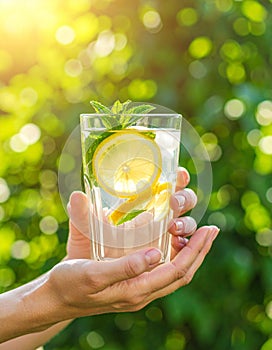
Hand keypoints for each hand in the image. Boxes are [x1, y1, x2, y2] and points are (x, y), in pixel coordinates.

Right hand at [46, 225, 218, 319]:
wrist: (57, 298)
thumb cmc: (71, 284)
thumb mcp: (93, 273)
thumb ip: (124, 267)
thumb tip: (155, 254)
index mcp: (135, 291)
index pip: (177, 271)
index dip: (196, 251)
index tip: (208, 230)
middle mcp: (142, 294)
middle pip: (182, 274)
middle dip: (200, 251)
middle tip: (212, 230)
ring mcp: (138, 291)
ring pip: (174, 275)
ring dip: (191, 255)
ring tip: (200, 236)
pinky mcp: (132, 285)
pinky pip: (162, 273)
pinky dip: (175, 258)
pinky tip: (174, 245)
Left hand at [66, 167, 197, 258]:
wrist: (83, 279)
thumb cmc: (86, 249)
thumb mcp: (84, 232)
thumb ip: (82, 216)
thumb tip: (77, 197)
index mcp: (143, 204)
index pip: (168, 186)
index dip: (178, 178)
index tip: (177, 172)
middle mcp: (157, 218)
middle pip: (183, 203)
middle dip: (185, 199)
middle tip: (173, 203)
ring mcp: (162, 239)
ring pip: (186, 227)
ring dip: (187, 224)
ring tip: (174, 228)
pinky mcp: (163, 260)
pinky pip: (182, 253)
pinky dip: (187, 248)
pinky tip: (179, 245)